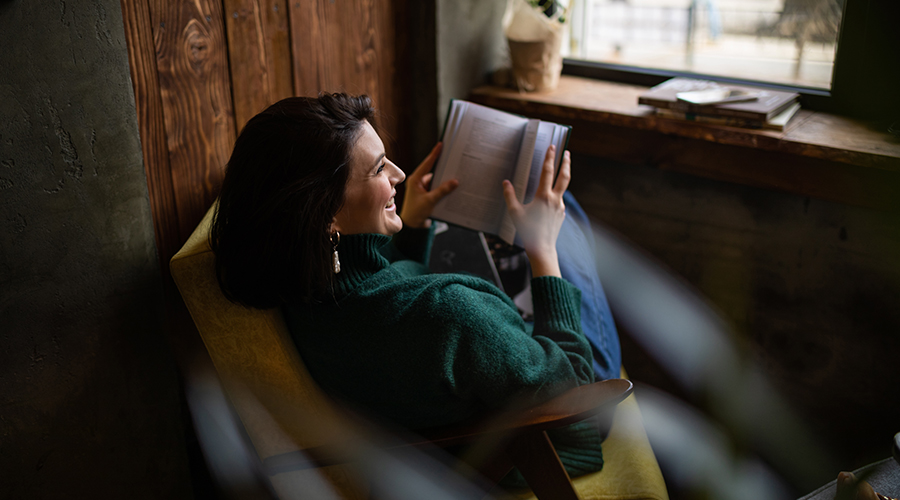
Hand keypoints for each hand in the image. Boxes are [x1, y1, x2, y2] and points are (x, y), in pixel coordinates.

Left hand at [400, 143, 458, 228]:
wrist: (412, 226)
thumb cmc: (416, 213)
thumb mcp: (430, 201)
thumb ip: (442, 191)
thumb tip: (454, 182)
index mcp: (415, 180)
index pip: (427, 164)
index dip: (434, 154)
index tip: (440, 145)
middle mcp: (418, 182)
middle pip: (433, 170)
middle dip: (443, 166)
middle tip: (453, 158)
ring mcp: (423, 188)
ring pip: (437, 180)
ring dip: (445, 179)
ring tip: (456, 173)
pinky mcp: (428, 194)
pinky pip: (438, 187)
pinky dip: (444, 187)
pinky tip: (453, 187)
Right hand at [501, 145, 570, 277]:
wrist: (542, 248)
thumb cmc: (527, 231)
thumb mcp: (515, 213)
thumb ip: (510, 196)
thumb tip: (506, 183)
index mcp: (543, 196)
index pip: (548, 172)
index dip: (549, 158)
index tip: (552, 147)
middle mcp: (555, 199)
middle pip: (564, 176)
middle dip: (566, 162)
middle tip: (566, 152)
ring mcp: (560, 206)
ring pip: (563, 187)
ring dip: (563, 176)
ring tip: (561, 169)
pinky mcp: (562, 213)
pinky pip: (559, 200)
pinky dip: (556, 193)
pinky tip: (550, 195)